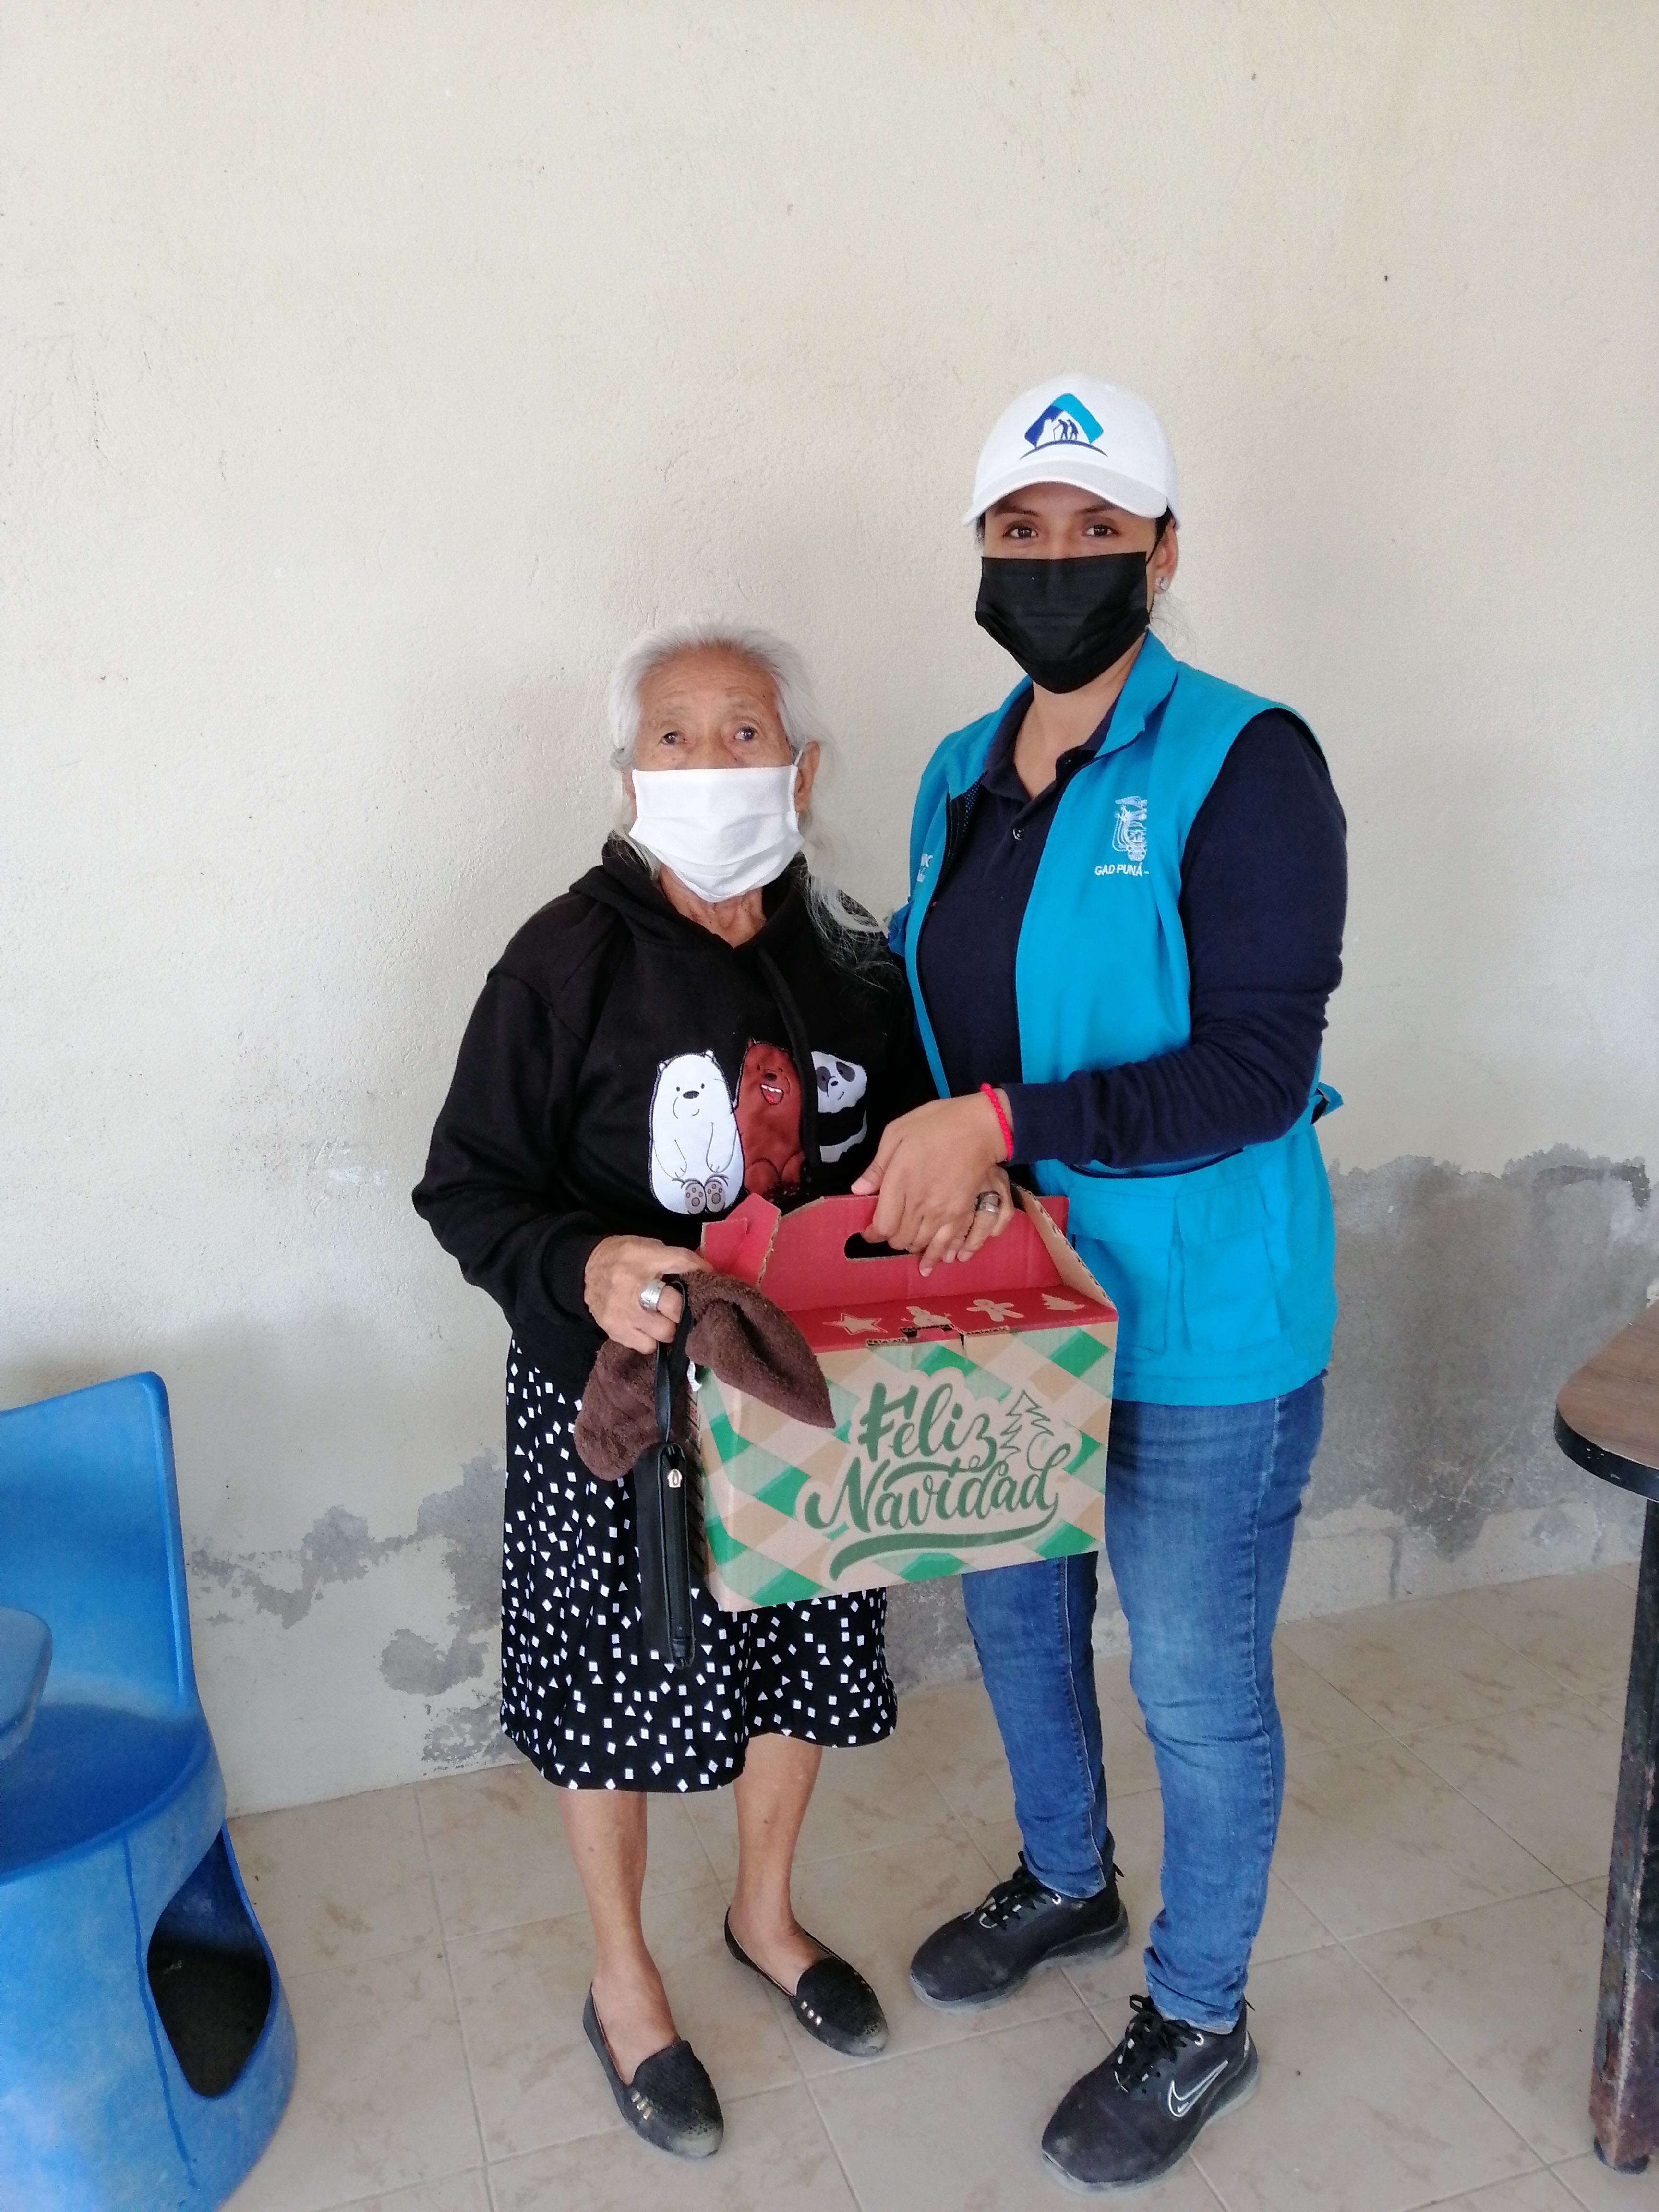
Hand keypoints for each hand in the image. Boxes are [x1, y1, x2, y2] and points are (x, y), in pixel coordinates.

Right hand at [583, 1236, 712, 1352]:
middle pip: (676, 1308)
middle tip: (683, 1308)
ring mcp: (622, 1312)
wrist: (584, 1269)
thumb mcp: (649, 1247)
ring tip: (664, 1319)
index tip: (708, 1284)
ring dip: (669, 1328)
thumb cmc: (624, 1257)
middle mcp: (632, 1286)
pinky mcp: (614, 1329)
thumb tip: (708, 1273)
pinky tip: (647, 1327)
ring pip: (663, 1332)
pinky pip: (646, 1345)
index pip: (683, 1264)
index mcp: (643, 1258)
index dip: (701, 1275)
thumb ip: (678, 1259)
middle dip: (684, 1310)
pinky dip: (651, 1339)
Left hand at [851, 1092, 1012, 1274]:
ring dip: (910, 1245)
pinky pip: (945, 1244)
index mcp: (899, 1182)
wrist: (980, 1127)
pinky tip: (929, 1264)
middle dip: (890, 1238)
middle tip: (890, 1229)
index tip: (869, 1231)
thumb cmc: (935, 1124)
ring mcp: (941, 1211)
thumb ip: (877, 1166)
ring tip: (907, 1240)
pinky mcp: (960, 1214)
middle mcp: (919, 1203)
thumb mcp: (896, 1133)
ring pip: (919, 1243)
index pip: (882, 1225)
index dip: (872, 1234)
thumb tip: (858, 1190)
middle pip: (899, 1239)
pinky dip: (935, 1256)